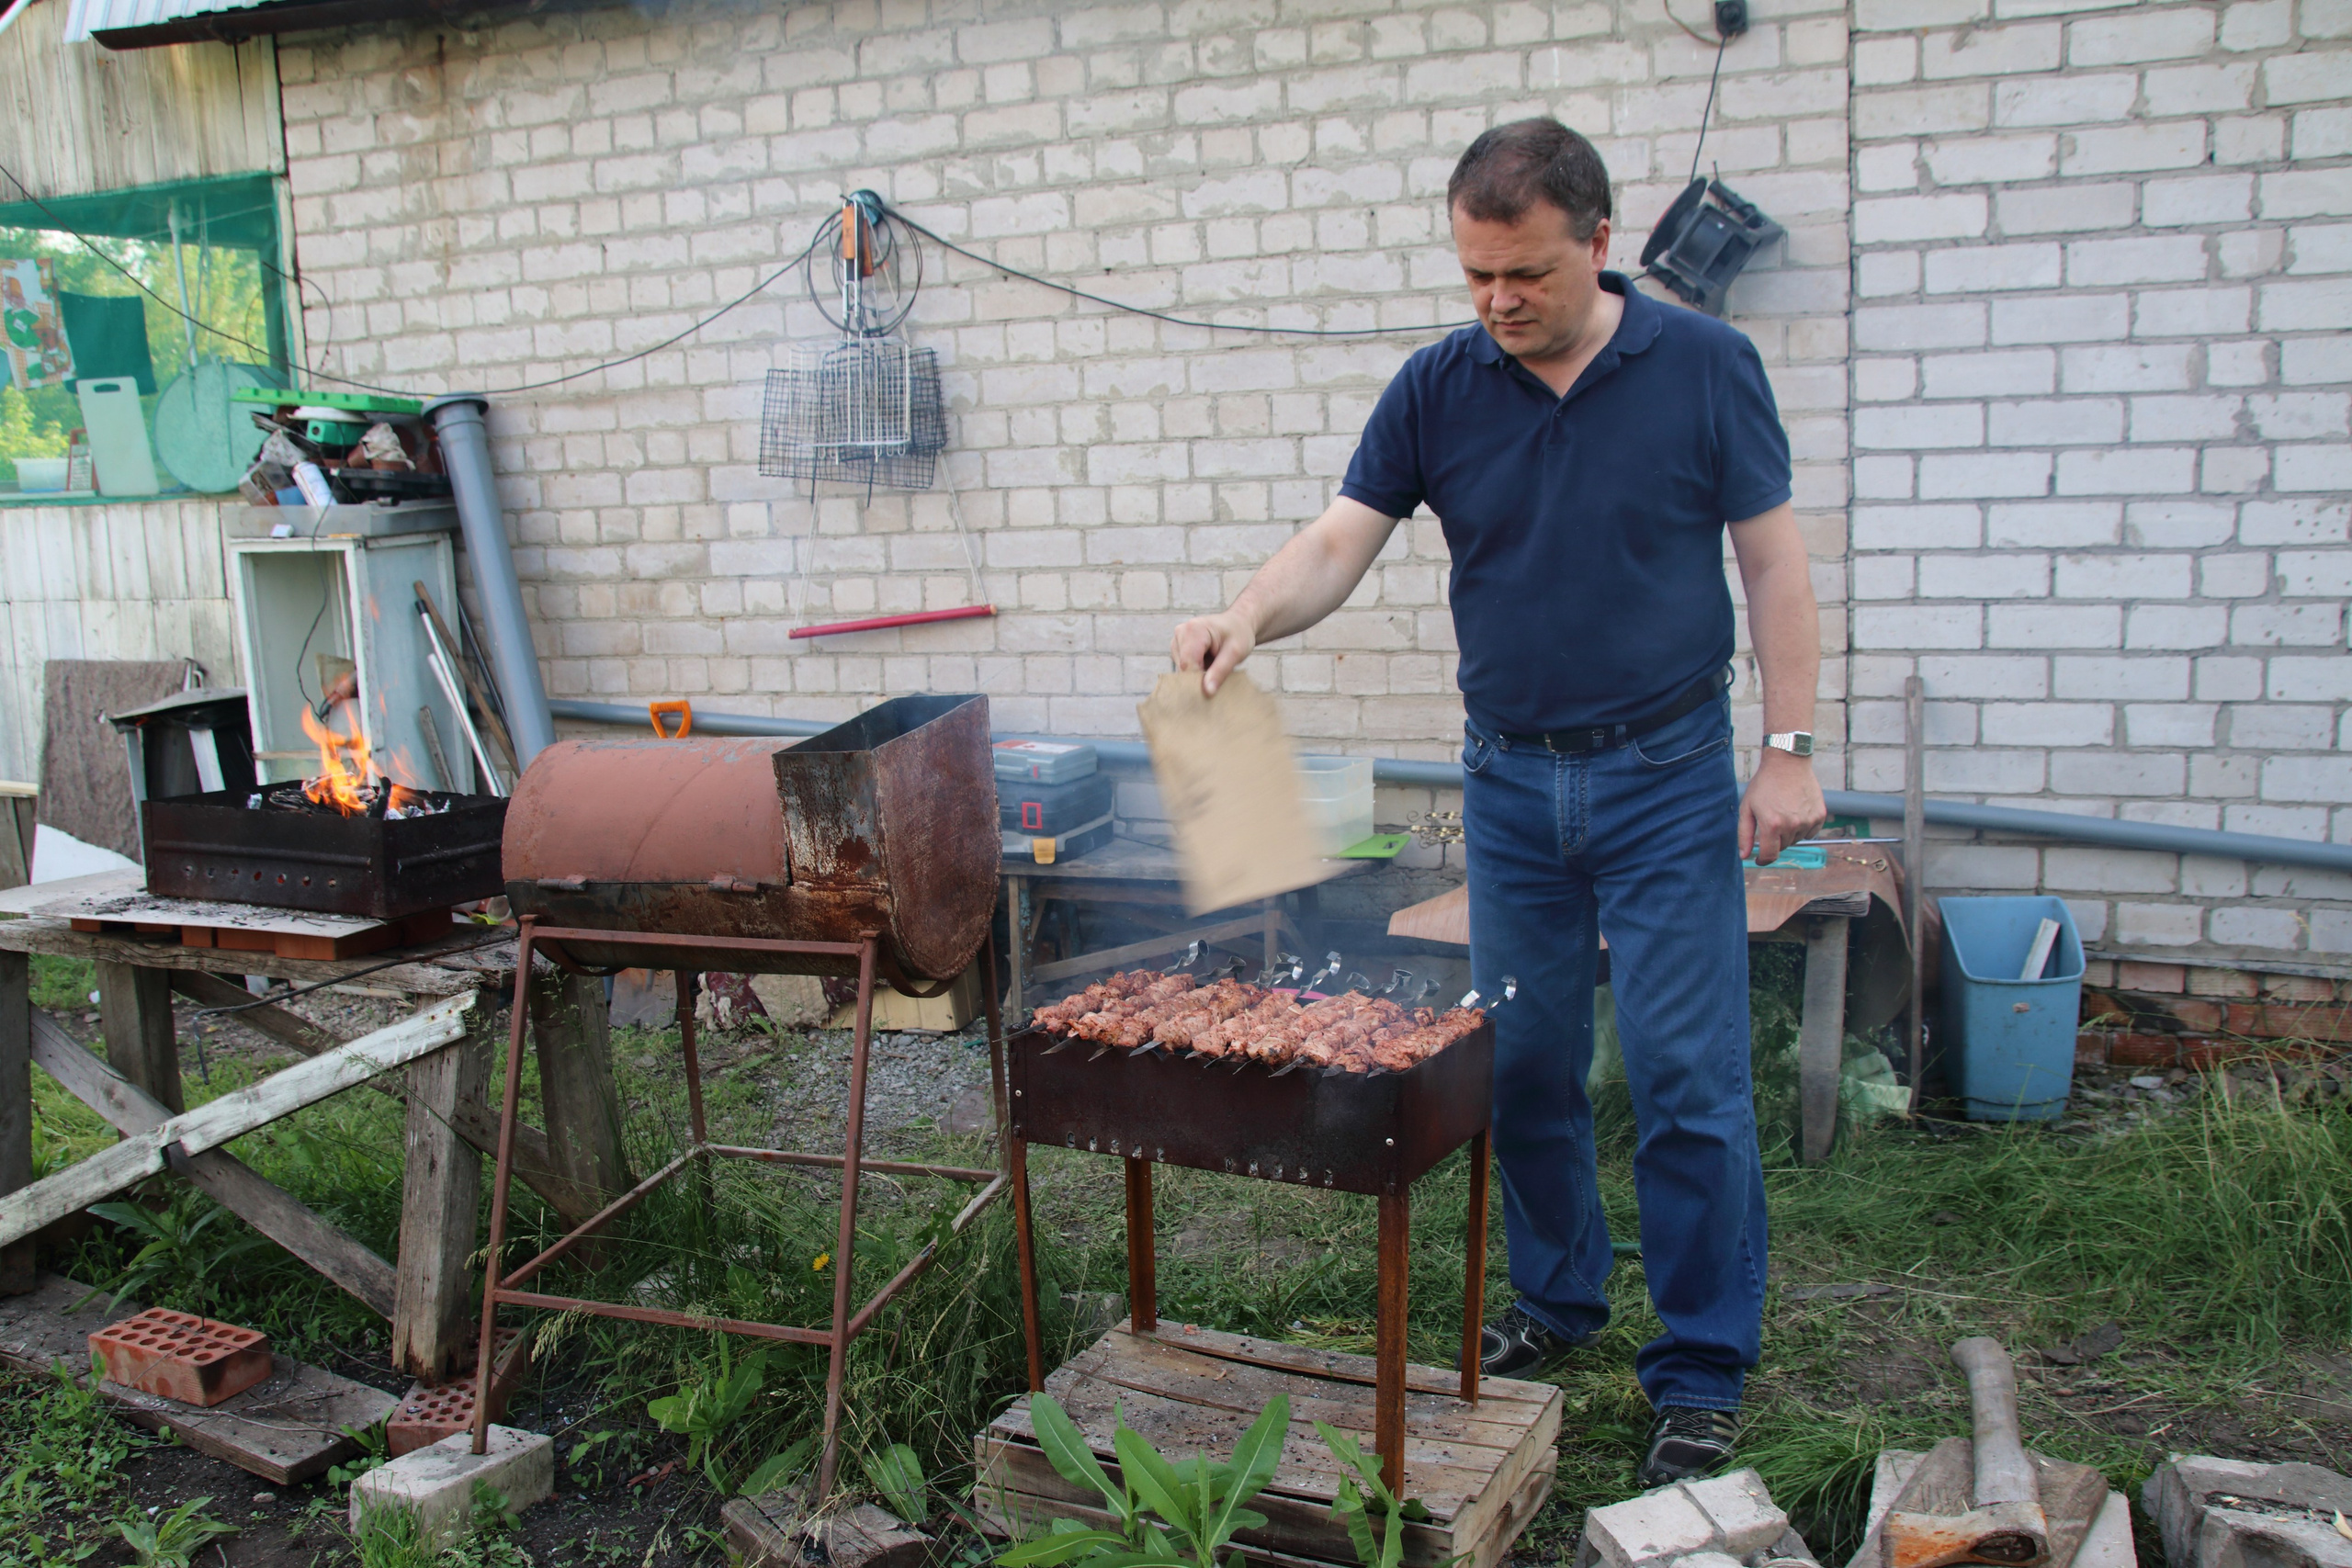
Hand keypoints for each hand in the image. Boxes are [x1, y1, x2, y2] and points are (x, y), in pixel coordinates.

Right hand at [1170, 610, 1256, 695]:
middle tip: (1218, 675)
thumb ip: (1221, 671)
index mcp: (1193, 630)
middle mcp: (1180, 633)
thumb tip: (1207, 692)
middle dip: (1199, 677)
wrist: (1238, 623)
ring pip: (1182, 669)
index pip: (1187, 664)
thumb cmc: (1239, 634)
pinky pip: (1183, 667)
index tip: (1213, 690)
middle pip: (1183, 667)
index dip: (1198, 680)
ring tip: (1214, 665)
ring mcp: (1177, 640)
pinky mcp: (1178, 647)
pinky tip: (1208, 664)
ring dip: (1198, 674)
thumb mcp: (1235, 652)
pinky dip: (1196, 670)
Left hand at [1739, 749, 1825, 864]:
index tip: (1760, 859)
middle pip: (1782, 846)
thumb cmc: (1764, 785)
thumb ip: (1744, 834)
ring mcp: (1808, 820)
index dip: (1763, 860)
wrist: (1788, 763)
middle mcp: (1792, 825)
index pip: (1769, 855)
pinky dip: (1803, 827)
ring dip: (1789, 833)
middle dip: (1774, 839)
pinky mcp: (1820, 815)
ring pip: (1796, 839)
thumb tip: (1744, 856)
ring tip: (1783, 812)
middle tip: (1771, 820)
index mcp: (1772, 825)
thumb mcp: (1747, 807)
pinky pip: (1810, 832)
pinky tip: (1796, 811)